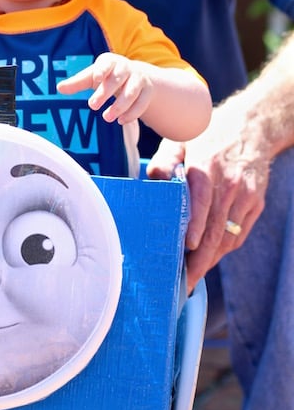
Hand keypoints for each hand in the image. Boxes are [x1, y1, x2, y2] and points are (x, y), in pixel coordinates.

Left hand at [57, 52, 152, 124]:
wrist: (135, 76)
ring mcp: (138, 79)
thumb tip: (58, 88)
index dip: (101, 71)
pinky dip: (132, 114)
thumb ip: (76, 83)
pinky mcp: (147, 91)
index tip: (96, 79)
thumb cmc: (107, 76)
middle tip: (92, 106)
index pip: (106, 64)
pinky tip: (120, 121)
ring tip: (106, 118)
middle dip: (105, 93)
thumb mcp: (92, 77)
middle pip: (117, 79)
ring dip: (119, 106)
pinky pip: (142, 103)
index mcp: (110, 61)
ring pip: (131, 92)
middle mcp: (125, 68)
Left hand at [147, 99, 269, 291]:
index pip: (202, 203)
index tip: (187, 249)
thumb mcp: (180, 140)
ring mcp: (245, 196)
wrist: (251, 127)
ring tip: (192, 276)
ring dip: (211, 260)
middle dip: (200, 260)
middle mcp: (228, 185)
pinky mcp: (255, 203)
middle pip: (216, 230)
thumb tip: (154, 181)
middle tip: (183, 282)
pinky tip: (210, 258)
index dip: (196, 228)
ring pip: (228, 237)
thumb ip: (164, 162)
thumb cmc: (207, 135)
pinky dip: (224, 248)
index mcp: (206, 168)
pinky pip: (239, 233)